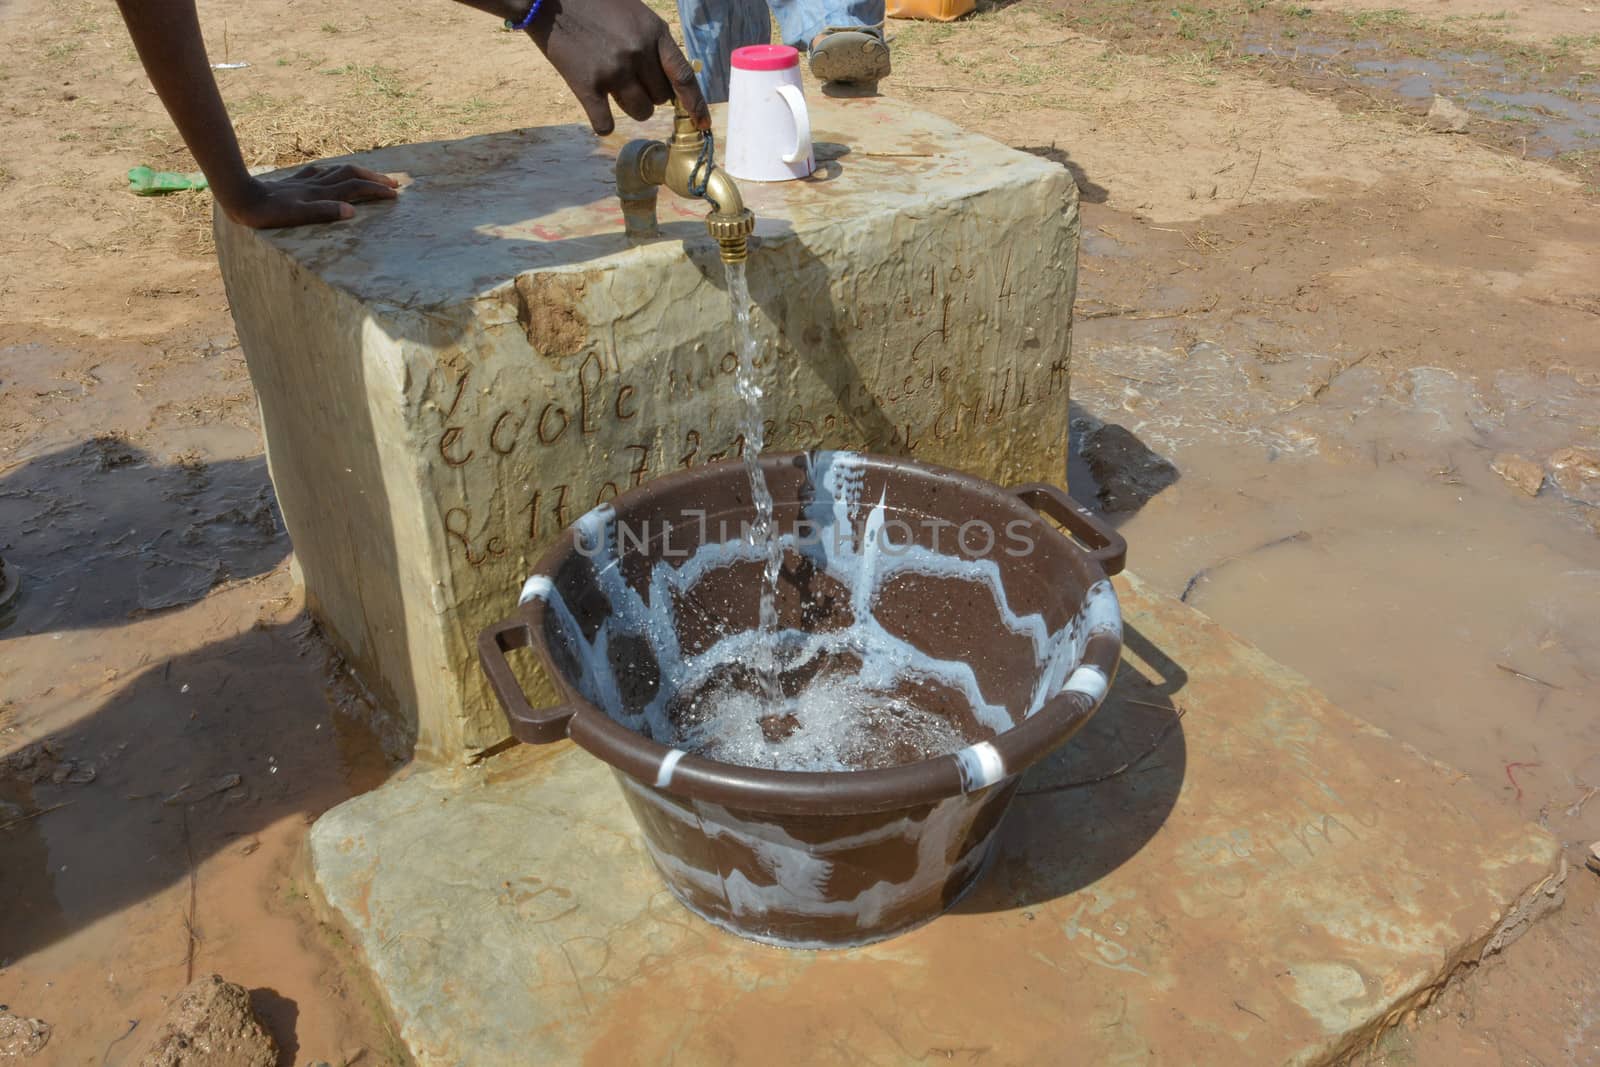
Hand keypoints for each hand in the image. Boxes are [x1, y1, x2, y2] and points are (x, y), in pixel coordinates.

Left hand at [222, 164, 398, 228]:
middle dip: (374, 178)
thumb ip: (324, 213)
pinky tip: (333, 172)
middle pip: (352, 175)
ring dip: (359, 172)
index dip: (376, 190)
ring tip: (372, 175)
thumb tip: (352, 212)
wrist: (240, 196)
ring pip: (339, 171)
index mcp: (320, 194)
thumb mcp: (295, 217)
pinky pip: (320, 171)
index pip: (356, 188)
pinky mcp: (294, 181)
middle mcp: (316, 184)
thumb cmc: (266, 213)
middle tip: (394, 184)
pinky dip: (334, 170)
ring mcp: (305, 181)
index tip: (395, 195)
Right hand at [526, 0, 709, 135]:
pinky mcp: (586, 86)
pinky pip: (606, 124)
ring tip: (614, 86)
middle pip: (660, 98)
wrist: (551, 0)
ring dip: (632, 106)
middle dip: (651, 94)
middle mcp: (637, 53)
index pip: (683, 77)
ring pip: (640, 112)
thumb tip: (671, 82)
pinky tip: (598, 108)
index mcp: (654, 32)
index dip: (695, 103)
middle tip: (631, 77)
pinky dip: (604, 123)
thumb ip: (654, 43)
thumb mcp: (635, 13)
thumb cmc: (595, 3)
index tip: (701, 122)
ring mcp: (613, 71)